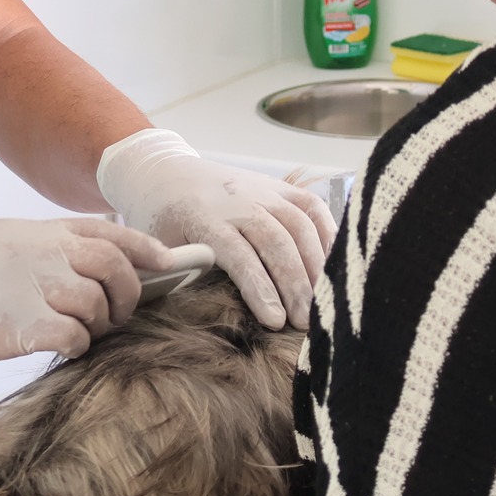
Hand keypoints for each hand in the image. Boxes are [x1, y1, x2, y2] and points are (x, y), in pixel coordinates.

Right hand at [0, 219, 169, 374]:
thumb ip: (32, 254)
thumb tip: (74, 274)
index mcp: (28, 231)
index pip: (103, 230)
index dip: (143, 249)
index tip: (166, 264)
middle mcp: (35, 250)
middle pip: (114, 262)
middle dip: (128, 293)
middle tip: (117, 317)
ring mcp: (27, 284)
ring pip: (98, 302)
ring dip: (98, 325)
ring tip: (75, 337)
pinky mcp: (16, 325)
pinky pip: (75, 337)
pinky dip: (75, 348)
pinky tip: (53, 351)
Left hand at [96, 129, 336, 327]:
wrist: (168, 171)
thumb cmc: (163, 219)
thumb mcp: (161, 246)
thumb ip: (181, 273)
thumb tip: (204, 315)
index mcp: (204, 217)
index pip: (238, 254)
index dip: (260, 288)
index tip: (275, 322)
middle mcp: (238, 200)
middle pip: (275, 242)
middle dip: (294, 285)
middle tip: (306, 324)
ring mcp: (263, 189)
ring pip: (299, 225)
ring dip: (315, 266)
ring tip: (324, 304)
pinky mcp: (280, 186)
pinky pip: (312, 208)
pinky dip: (328, 236)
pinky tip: (334, 269)